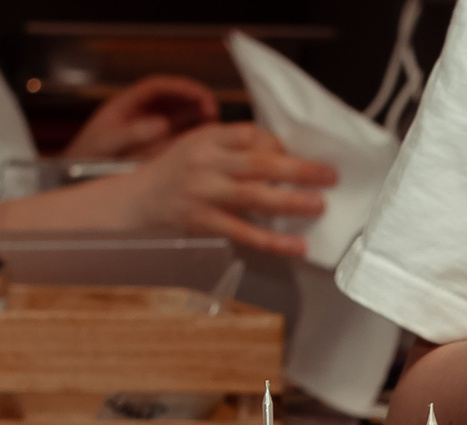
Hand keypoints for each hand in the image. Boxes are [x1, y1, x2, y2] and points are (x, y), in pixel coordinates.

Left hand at [66, 75, 220, 160]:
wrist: (71, 181)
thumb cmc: (83, 161)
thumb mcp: (105, 145)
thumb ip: (131, 134)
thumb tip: (161, 125)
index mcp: (125, 106)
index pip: (158, 87)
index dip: (180, 87)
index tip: (197, 95)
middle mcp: (139, 115)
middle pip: (172, 98)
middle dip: (194, 99)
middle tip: (211, 109)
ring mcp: (147, 132)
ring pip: (178, 116)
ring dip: (196, 117)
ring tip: (214, 124)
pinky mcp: (153, 150)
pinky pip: (177, 137)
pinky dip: (193, 136)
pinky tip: (205, 142)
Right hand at [119, 122, 336, 255]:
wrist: (137, 200)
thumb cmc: (176, 172)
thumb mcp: (199, 145)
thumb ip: (233, 147)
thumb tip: (281, 155)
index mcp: (208, 138)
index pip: (251, 135)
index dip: (278, 145)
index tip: (295, 155)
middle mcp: (206, 162)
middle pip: (259, 163)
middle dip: (299, 169)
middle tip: (329, 175)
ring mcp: (204, 193)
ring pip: (255, 196)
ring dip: (291, 201)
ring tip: (319, 205)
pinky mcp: (204, 222)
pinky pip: (244, 233)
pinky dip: (273, 241)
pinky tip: (296, 246)